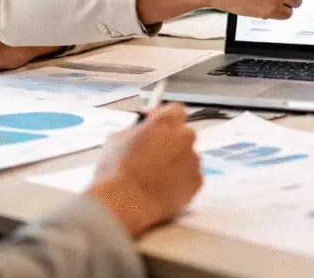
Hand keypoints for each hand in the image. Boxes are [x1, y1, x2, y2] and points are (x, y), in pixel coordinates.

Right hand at [86, 104, 201, 238]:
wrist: (124, 203)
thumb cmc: (115, 169)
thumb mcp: (116, 138)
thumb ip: (135, 129)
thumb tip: (141, 128)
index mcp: (166, 121)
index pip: (175, 111)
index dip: (164, 119)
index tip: (155, 127)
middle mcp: (185, 136)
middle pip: (183, 134)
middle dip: (171, 141)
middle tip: (154, 155)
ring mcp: (193, 159)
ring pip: (187, 156)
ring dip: (176, 162)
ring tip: (156, 177)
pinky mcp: (197, 181)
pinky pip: (190, 176)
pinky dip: (180, 180)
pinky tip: (163, 188)